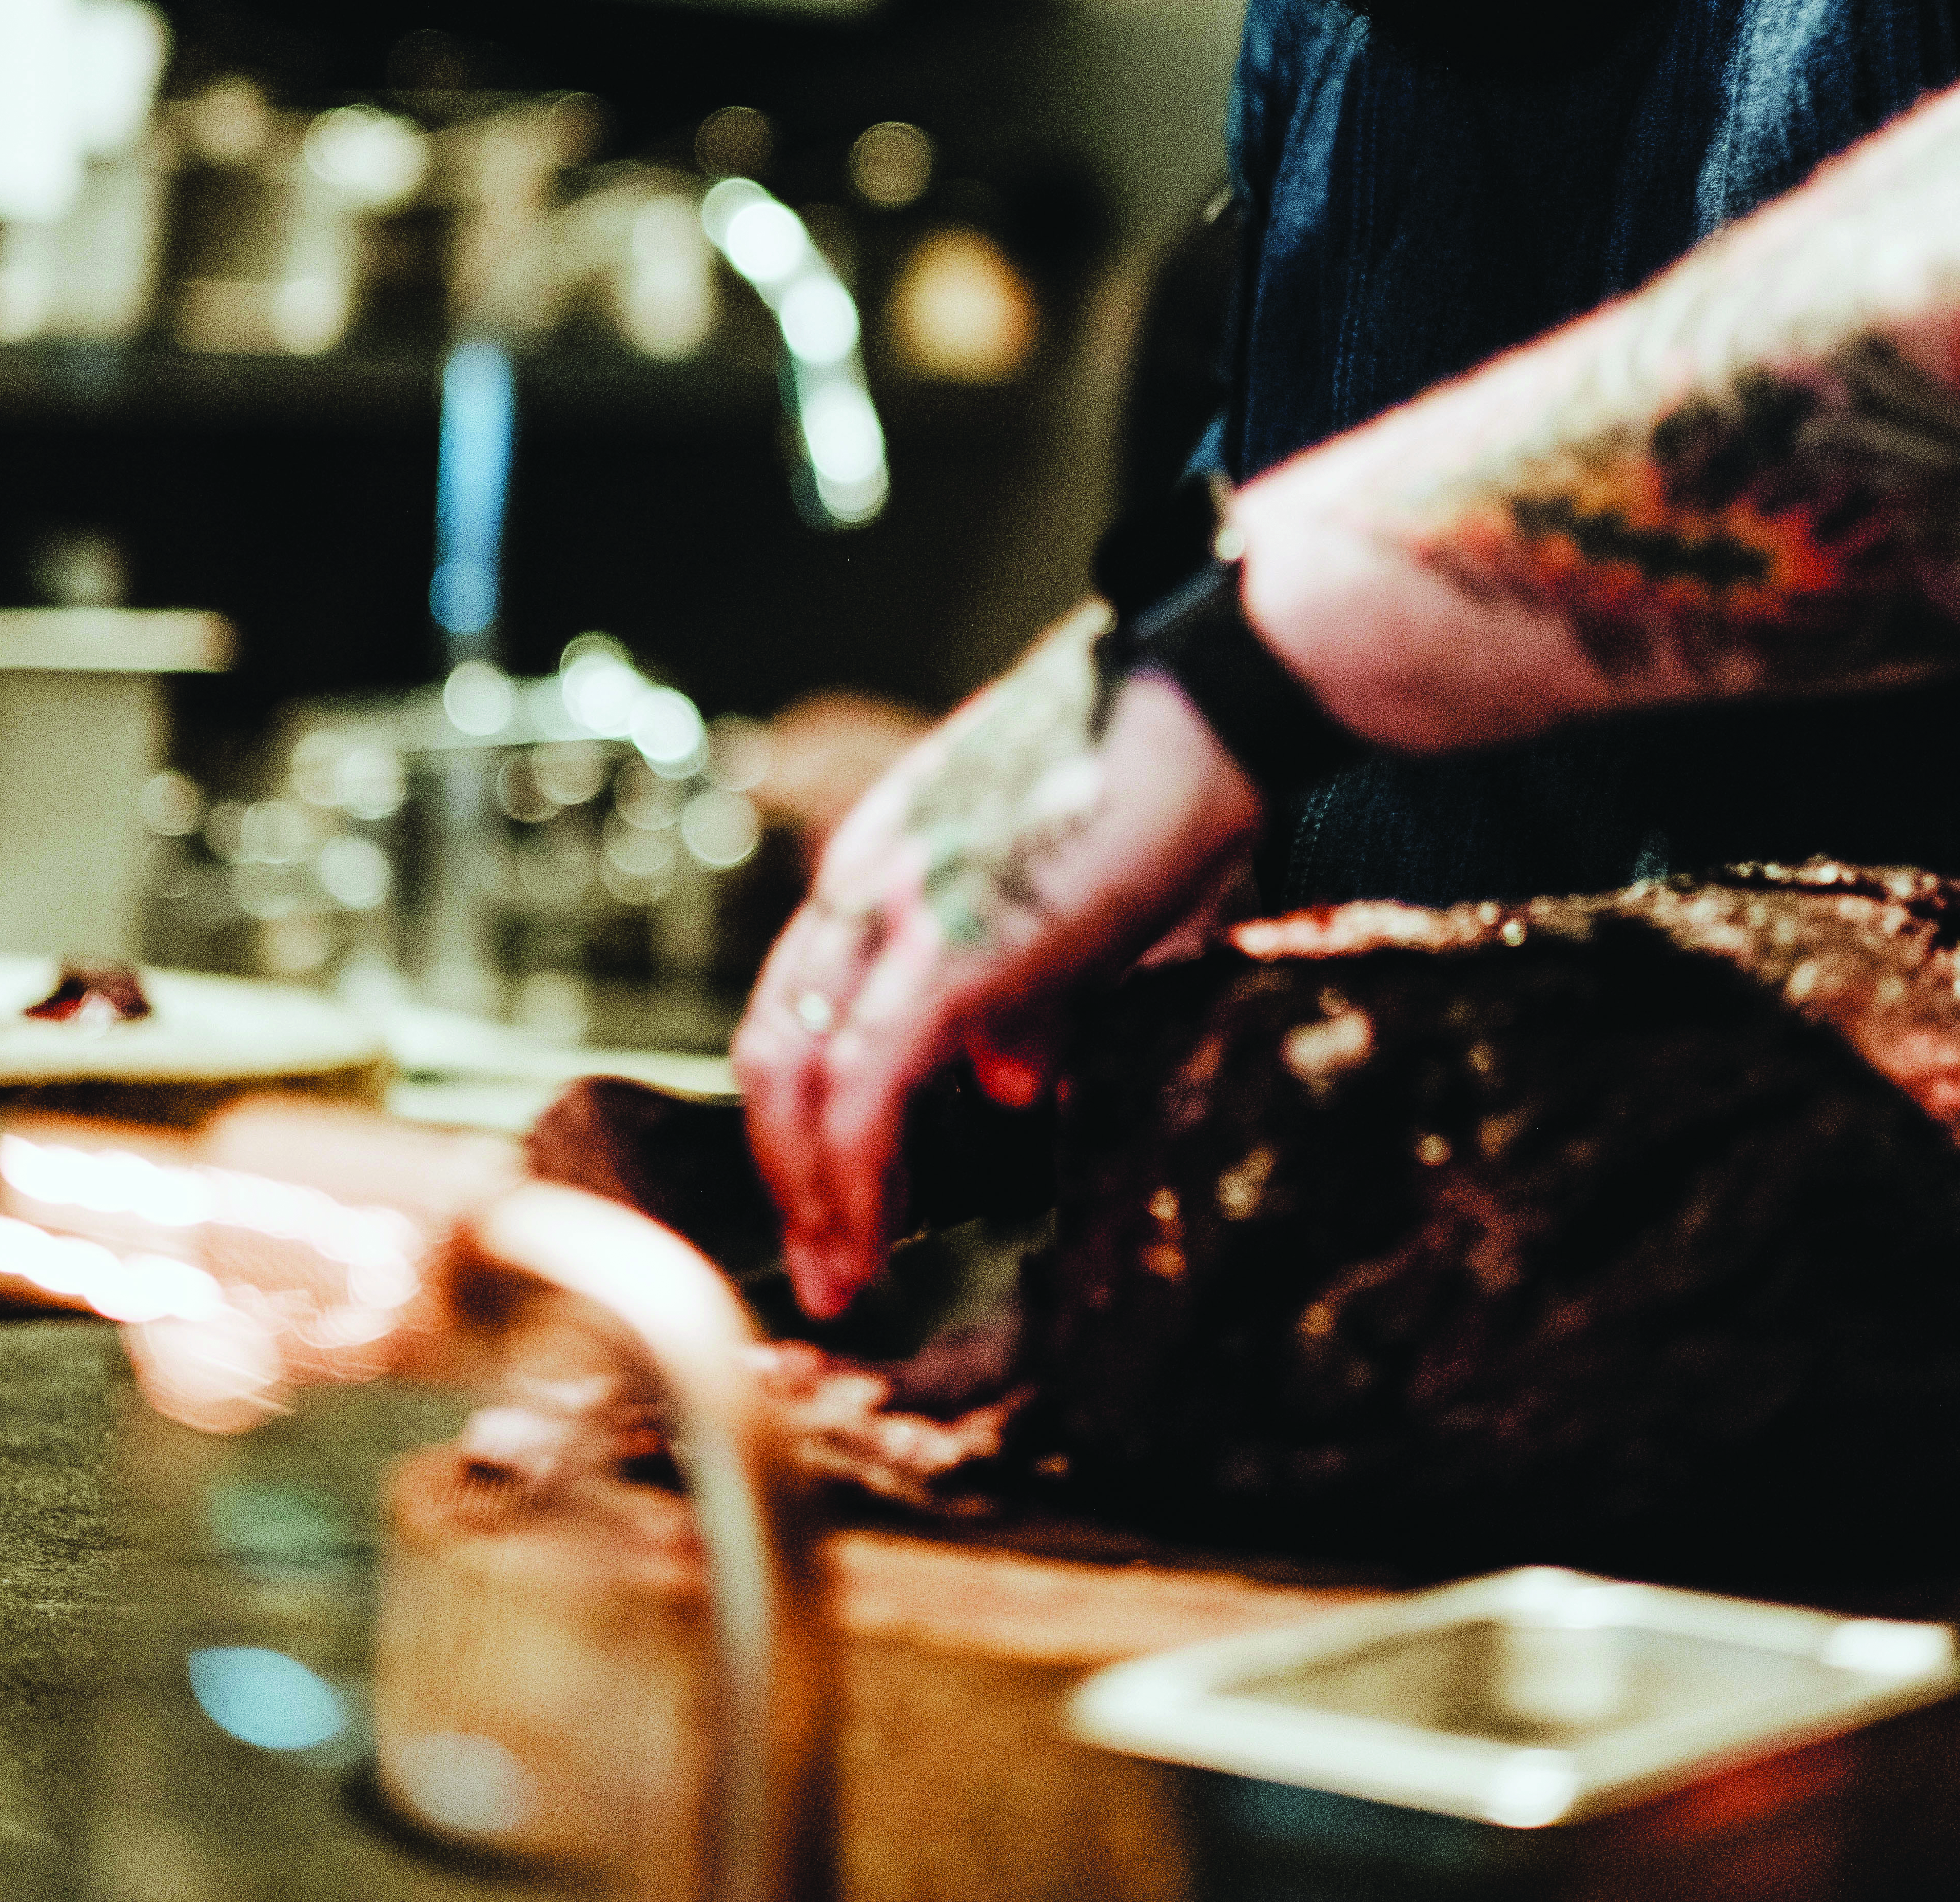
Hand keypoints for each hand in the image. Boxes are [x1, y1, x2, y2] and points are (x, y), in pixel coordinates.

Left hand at [733, 606, 1262, 1316]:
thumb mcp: (1075, 898)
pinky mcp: (946, 951)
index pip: (804, 995)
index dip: (805, 1101)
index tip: (832, 1188)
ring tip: (837, 1278)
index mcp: (885, 853)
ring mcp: (895, 907)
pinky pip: (863, 1088)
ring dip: (808, 1191)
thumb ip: (1029, 990)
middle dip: (786, 1165)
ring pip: (793, 1071)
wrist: (1204, 700)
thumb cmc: (1161, 781)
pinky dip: (852, 1176)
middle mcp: (865, 875)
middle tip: (821, 1260)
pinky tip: (869, 1242)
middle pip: (773, 1041)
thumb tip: (1009, 1084)